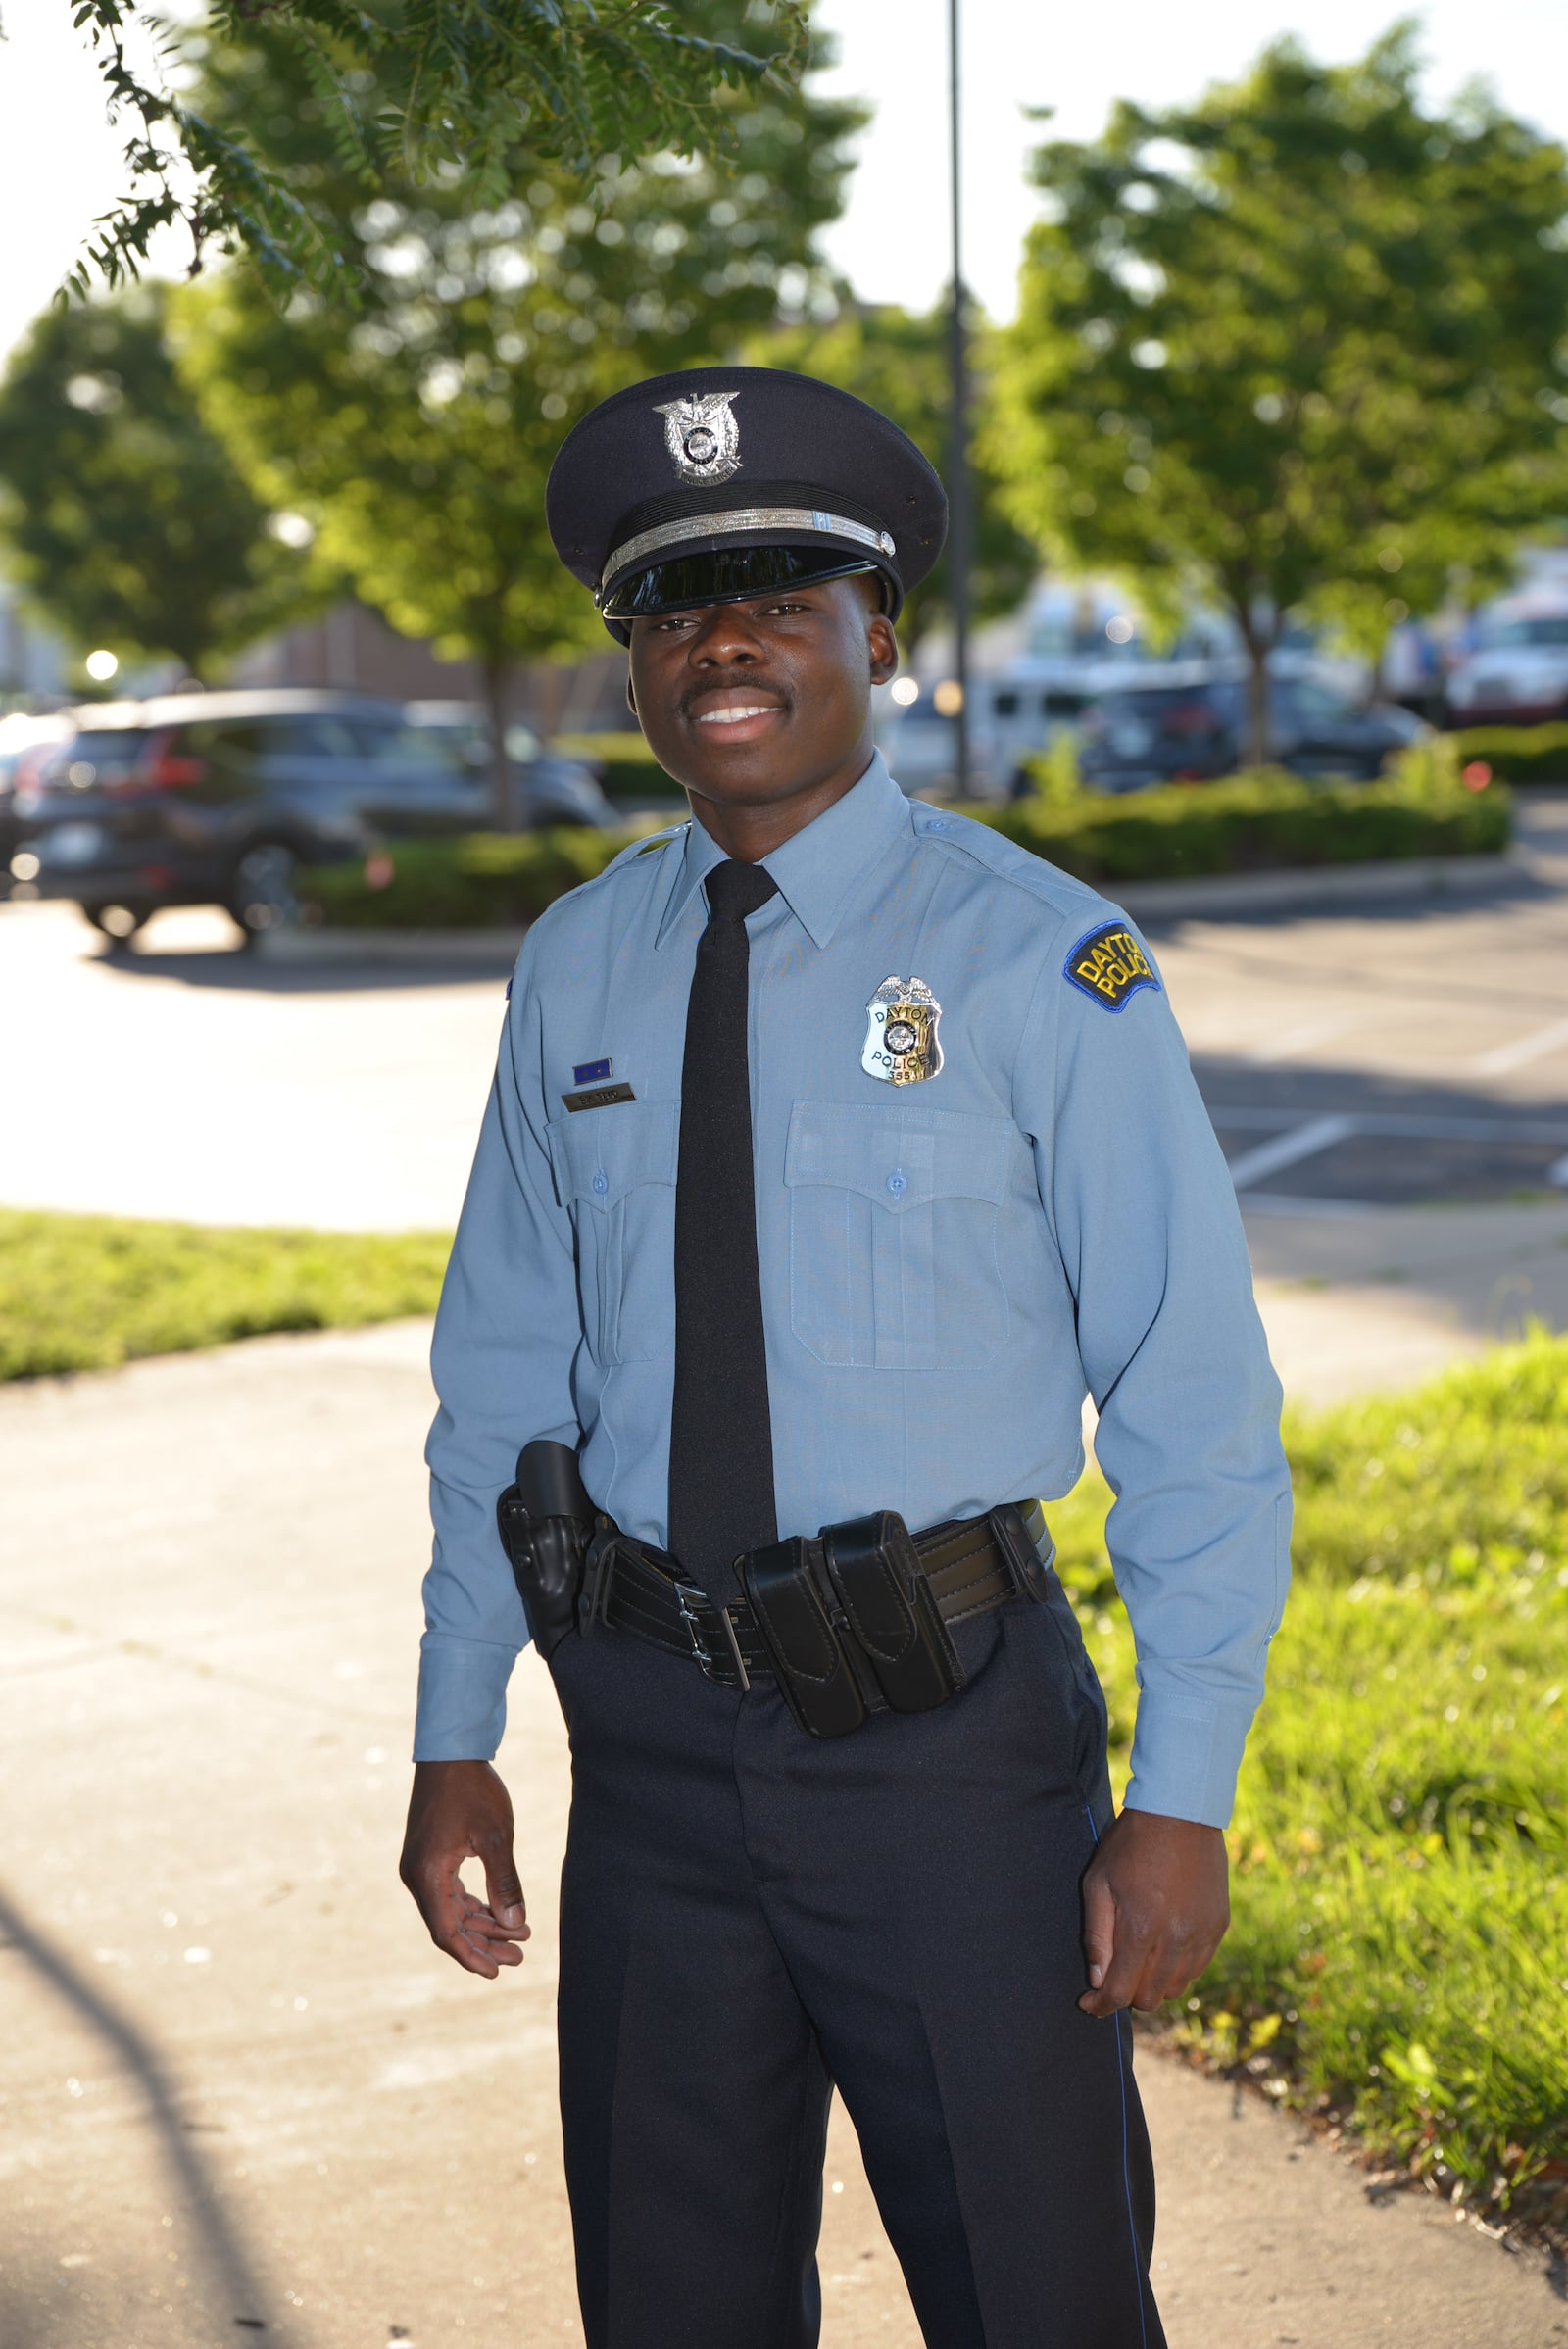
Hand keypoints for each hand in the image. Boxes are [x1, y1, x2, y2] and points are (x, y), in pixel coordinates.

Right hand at [399, 1760, 530, 1978]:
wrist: (450, 1752)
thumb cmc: (473, 1790)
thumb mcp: (497, 1836)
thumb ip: (505, 1883)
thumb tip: (515, 1924)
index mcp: (427, 1874)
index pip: (446, 1932)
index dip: (471, 1956)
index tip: (497, 1971)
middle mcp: (416, 1875)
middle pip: (449, 1925)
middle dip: (485, 1943)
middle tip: (520, 1956)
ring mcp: (420, 1866)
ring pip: (451, 1909)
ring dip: (483, 1924)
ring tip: (520, 1935)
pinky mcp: (428, 1856)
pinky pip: (449, 1892)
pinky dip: (474, 1904)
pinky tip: (499, 1912)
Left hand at [1079, 1808, 1228, 2017]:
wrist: (1180, 1813)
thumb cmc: (1130, 1845)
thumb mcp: (1098, 1883)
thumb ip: (1096, 1935)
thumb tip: (1097, 1979)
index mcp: (1141, 1929)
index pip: (1120, 1991)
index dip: (1101, 2005)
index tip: (1088, 2004)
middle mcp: (1175, 1939)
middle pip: (1150, 1997)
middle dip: (1126, 1994)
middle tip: (1112, 1976)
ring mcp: (1202, 1935)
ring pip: (1176, 1988)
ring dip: (1153, 1984)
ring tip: (1138, 1961)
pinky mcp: (1219, 1926)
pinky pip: (1198, 1968)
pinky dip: (1178, 1969)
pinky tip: (1164, 1949)